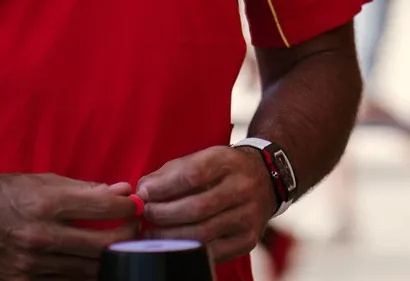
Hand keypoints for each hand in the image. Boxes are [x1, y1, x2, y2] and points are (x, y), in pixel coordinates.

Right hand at [0, 173, 140, 279]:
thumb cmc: (1, 194)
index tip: (134, 205)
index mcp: (48, 203)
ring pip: (89, 269)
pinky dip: (83, 273)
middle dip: (127, 235)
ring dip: (109, 258)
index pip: (106, 207)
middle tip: (134, 229)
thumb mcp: (42, 181)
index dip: (128, 207)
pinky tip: (89, 262)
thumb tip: (121, 190)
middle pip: (104, 244)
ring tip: (116, 245)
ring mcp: (32, 264)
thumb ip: (84, 188)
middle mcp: (42, 236)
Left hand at [136, 146, 277, 262]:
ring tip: (153, 233)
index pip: (193, 175)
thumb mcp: (203, 158)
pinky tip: (175, 245)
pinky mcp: (248, 239)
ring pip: (202, 233)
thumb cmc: (224, 170)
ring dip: (171, 236)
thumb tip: (142, 191)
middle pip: (196, 208)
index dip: (163, 187)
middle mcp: (242, 188)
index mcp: (228, 162)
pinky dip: (188, 251)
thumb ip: (171, 173)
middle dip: (163, 214)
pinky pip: (213, 252)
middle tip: (146, 216)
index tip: (143, 194)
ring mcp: (248, 215)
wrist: (267, 179)